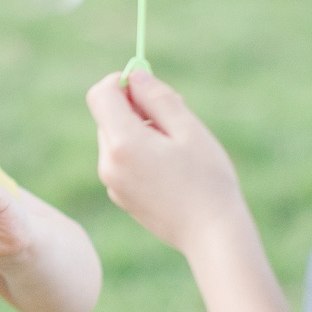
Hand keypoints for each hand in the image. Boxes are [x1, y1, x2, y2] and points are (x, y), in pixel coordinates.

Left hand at [86, 69, 246, 255]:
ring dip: (139, 131)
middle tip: (175, 116)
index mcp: (123, 142)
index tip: (148, 86)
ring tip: (177, 147)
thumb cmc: (207, 179)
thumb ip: (157, 97)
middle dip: (135, 108)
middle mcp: (108, 163)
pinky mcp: (120, 196)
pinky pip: (121, 161)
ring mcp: (111, 183)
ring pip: (115, 138)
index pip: (100, 95)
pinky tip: (171, 169)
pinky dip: (139, 154)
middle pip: (107, 116)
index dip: (121, 82)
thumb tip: (134, 75)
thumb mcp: (187, 129)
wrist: (211, 235)